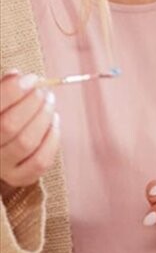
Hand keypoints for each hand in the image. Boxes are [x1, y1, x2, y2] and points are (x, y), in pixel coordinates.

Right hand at [0, 71, 59, 189]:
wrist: (0, 147)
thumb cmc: (1, 116)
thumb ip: (4, 89)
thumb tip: (16, 75)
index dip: (12, 91)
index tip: (30, 78)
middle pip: (8, 126)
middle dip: (31, 104)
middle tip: (43, 91)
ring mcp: (0, 166)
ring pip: (25, 142)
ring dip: (43, 118)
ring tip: (50, 102)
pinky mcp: (19, 177)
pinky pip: (40, 161)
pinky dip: (52, 139)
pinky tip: (53, 122)